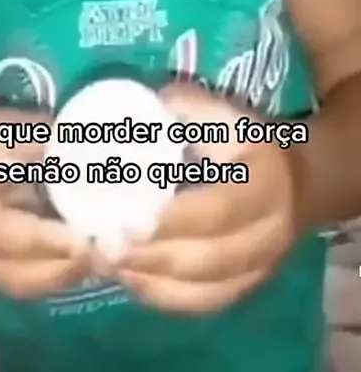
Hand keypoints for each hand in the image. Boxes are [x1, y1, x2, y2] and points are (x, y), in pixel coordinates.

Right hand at [0, 107, 88, 297]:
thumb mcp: (2, 127)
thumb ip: (41, 138)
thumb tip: (88, 142)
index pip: (4, 235)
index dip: (47, 241)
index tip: (87, 240)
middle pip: (15, 275)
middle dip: (63, 271)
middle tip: (104, 256)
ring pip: (19, 285)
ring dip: (62, 278)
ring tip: (100, 262)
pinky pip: (18, 282)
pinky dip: (51, 275)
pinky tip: (79, 261)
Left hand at [114, 85, 297, 312]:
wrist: (303, 183)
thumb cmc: (254, 144)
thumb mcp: (231, 116)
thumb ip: (192, 107)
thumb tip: (148, 102)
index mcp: (263, 185)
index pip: (216, 211)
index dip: (171, 220)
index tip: (124, 218)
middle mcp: (267, 234)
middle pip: (206, 258)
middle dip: (150, 256)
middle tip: (102, 245)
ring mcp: (260, 268)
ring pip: (203, 287)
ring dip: (150, 278)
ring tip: (106, 261)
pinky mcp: (247, 287)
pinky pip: (204, 302)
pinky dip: (164, 296)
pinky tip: (130, 278)